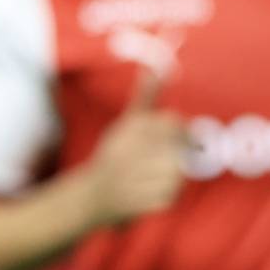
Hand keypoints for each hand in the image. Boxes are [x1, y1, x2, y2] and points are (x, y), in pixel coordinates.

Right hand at [80, 67, 188, 229]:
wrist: (92, 195)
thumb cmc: (115, 154)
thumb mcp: (126, 122)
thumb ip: (146, 96)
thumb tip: (154, 67)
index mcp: (128, 130)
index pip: (172, 122)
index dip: (176, 131)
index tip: (169, 138)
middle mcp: (128, 153)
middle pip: (177, 149)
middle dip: (173, 155)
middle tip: (159, 160)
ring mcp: (133, 179)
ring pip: (177, 173)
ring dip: (172, 176)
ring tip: (152, 176)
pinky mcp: (139, 202)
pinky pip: (171, 196)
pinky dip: (166, 195)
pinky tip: (149, 191)